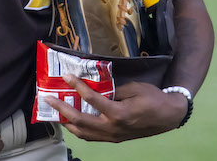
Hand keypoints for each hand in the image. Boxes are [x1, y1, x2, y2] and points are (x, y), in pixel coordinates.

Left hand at [43, 74, 188, 141]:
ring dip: (66, 122)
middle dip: (61, 109)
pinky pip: (90, 137)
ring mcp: (112, 136)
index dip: (78, 87)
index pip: (92, 100)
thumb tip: (96, 88)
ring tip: (54, 111)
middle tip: (48, 98)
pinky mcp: (113, 139)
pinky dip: (78, 129)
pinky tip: (71, 121)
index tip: (67, 77)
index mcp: (119, 113)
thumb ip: (114, 90)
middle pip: (80, 120)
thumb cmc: (154, 99)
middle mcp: (112, 128)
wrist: (168, 117)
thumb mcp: (135, 88)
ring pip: (82, 132)